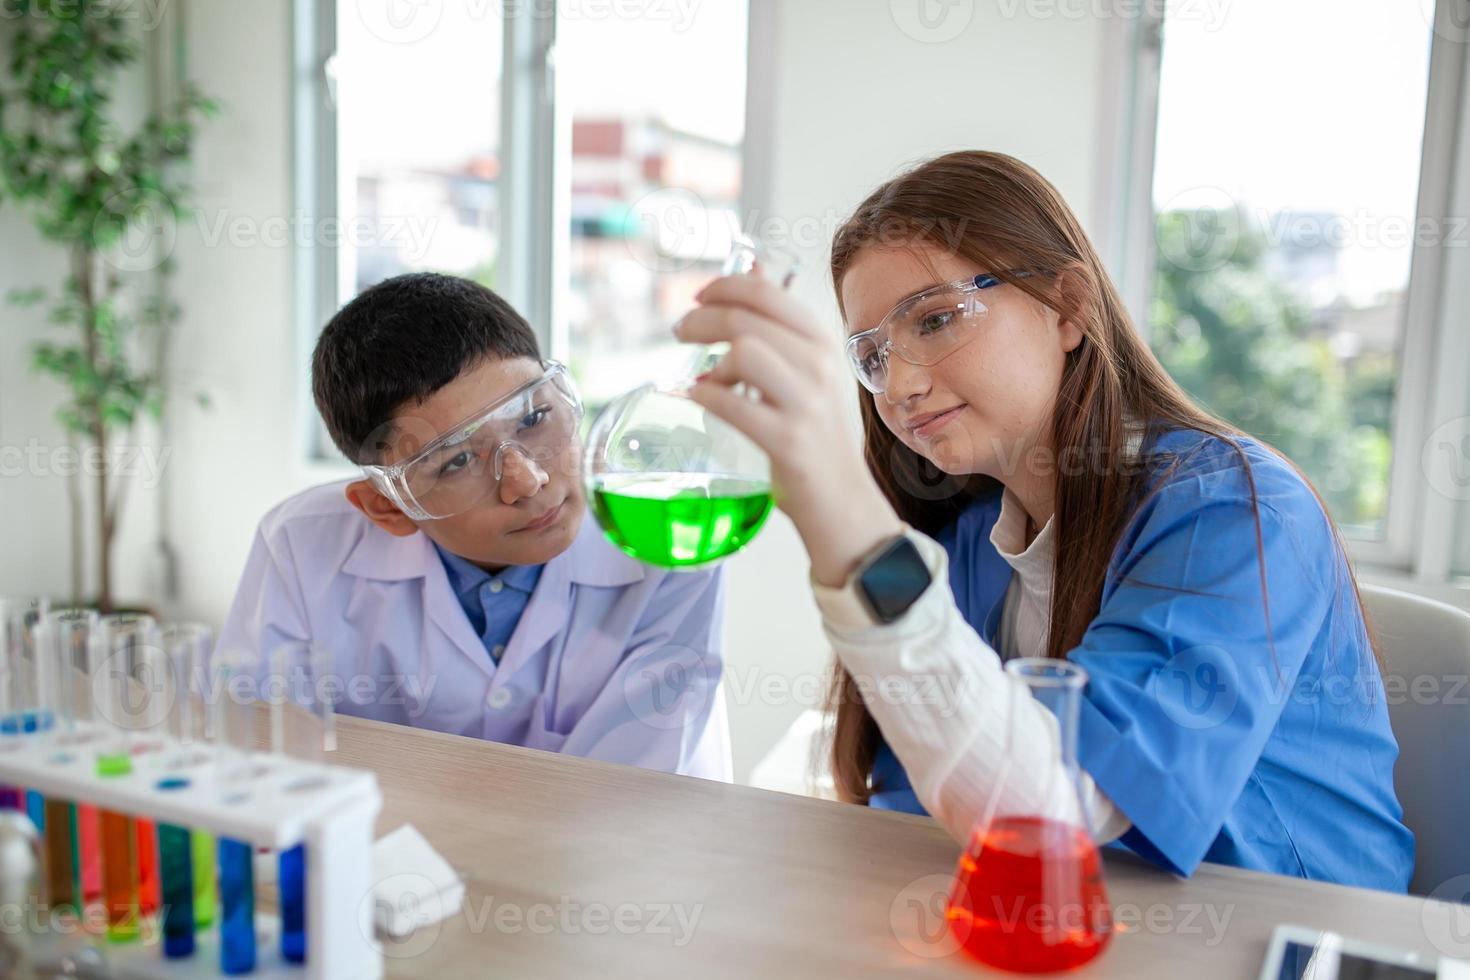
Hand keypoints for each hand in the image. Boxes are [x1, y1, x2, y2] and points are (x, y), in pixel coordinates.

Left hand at [674, 274, 903, 586]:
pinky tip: (697, 398)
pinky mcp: (789, 440)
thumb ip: (778, 328)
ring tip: (703, 377)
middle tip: (679, 331)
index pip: (767, 292)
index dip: (723, 286)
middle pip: (746, 318)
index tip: (697, 297)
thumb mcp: (805, 372)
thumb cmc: (815, 434)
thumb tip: (750, 270)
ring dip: (710, 361)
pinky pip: (734, 405)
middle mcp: (819, 365)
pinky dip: (706, 397)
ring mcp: (806, 403)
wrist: (841, 499)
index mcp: (821, 342)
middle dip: (700, 320)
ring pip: (744, 352)